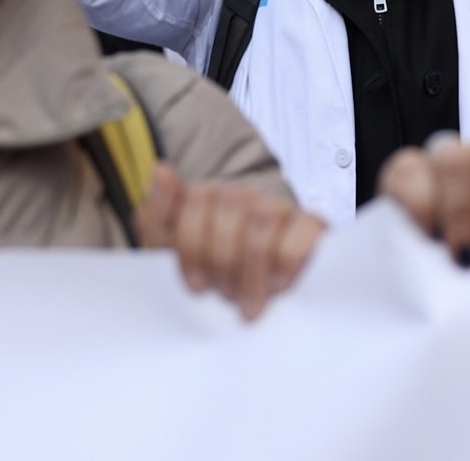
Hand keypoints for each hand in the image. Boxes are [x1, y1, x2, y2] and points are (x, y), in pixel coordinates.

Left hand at [134, 164, 324, 320]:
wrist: (254, 300)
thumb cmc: (208, 277)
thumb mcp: (169, 252)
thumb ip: (157, 213)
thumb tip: (162, 169)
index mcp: (207, 196)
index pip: (197, 201)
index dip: (194, 246)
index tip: (195, 284)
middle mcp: (246, 195)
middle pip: (231, 209)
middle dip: (223, 260)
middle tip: (224, 295)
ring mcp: (279, 207)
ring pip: (263, 219)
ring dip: (252, 268)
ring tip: (248, 300)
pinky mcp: (312, 225)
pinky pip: (304, 229)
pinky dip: (289, 259)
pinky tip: (279, 284)